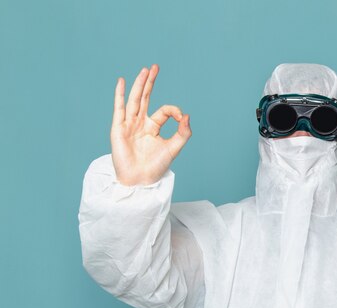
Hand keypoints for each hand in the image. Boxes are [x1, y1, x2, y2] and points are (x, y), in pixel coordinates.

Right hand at [110, 64, 191, 185]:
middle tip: (155, 67)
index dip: (175, 112)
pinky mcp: (119, 129)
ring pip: (135, 100)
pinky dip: (120, 95)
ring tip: (145, 70)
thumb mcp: (174, 149)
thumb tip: (187, 116)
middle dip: (150, 82)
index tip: (182, 119)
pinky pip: (119, 109)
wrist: (140, 181)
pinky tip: (122, 82)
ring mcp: (129, 125)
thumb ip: (183, 133)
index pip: (164, 111)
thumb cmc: (156, 168)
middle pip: (146, 98)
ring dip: (140, 84)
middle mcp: (140, 124)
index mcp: (153, 128)